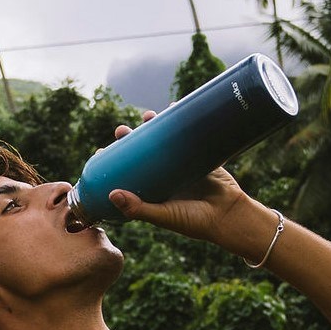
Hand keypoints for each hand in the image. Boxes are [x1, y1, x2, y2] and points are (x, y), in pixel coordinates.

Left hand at [103, 115, 274, 255]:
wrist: (230, 216)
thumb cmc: (195, 222)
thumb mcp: (164, 216)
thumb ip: (139, 208)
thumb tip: (111, 194)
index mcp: (153, 191)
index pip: (128, 174)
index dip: (114, 162)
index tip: (101, 151)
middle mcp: (165, 176)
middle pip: (144, 153)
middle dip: (131, 139)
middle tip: (121, 130)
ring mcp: (182, 164)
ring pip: (163, 141)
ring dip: (154, 126)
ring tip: (147, 116)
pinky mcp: (199, 155)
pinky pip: (187, 135)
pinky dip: (180, 120)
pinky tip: (173, 107)